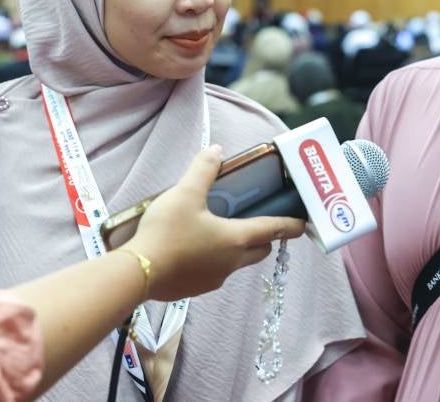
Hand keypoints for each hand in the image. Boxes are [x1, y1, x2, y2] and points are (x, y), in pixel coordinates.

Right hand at [121, 146, 304, 300]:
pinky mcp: (196, 289)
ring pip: (236, 262)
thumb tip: (217, 151)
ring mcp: (215, 279)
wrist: (137, 273)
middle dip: (263, 237)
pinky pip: (214, 272)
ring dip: (236, 249)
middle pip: (259, 249)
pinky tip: (193, 249)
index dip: (290, 224)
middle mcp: (232, 262)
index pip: (273, 229)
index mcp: (236, 238)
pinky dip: (212, 260)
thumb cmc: (167, 232)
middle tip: (256, 220)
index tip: (302, 223)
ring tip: (218, 231)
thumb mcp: (185, 193)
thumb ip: (203, 170)